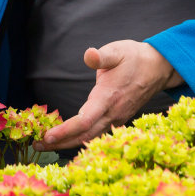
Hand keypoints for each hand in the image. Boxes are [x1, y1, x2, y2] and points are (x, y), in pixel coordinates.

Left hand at [37, 40, 183, 151]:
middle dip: (60, 142)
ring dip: (68, 142)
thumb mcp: (117, 51)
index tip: (48, 135)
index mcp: (108, 97)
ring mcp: (116, 118)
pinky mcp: (116, 119)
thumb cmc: (134, 58)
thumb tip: (89, 55)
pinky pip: (96, 134)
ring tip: (45, 144)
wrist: (158, 68)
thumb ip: (102, 56)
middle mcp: (112, 113)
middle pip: (84, 135)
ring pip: (90, 137)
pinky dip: (79, 138)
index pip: (85, 120)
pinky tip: (66, 138)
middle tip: (36, 144)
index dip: (66, 130)